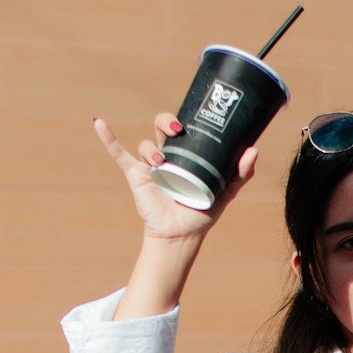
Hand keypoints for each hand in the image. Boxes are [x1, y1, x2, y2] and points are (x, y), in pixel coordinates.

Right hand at [93, 113, 256, 242]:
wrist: (181, 236)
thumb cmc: (201, 212)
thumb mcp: (227, 191)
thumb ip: (242, 173)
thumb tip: (253, 151)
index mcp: (187, 153)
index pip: (184, 127)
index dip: (185, 117)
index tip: (192, 117)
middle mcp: (167, 154)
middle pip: (161, 126)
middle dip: (165, 121)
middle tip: (176, 129)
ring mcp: (149, 164)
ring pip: (145, 143)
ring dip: (150, 148)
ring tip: (160, 161)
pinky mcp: (135, 175)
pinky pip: (118, 153)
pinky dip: (107, 137)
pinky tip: (99, 123)